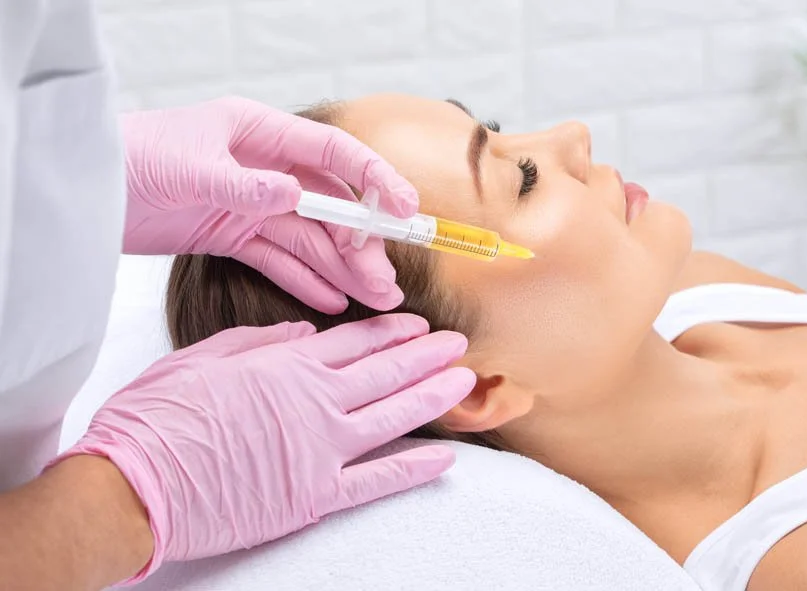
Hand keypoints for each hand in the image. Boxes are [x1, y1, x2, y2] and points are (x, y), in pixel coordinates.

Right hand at [53, 315, 474, 582]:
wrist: (133, 485)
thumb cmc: (157, 418)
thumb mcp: (202, 357)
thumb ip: (259, 341)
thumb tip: (302, 332)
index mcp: (285, 365)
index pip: (354, 342)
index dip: (391, 331)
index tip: (419, 324)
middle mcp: (314, 401)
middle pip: (384, 371)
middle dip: (425, 355)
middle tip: (458, 344)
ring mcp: (320, 448)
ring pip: (393, 417)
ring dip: (432, 397)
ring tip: (465, 382)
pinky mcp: (315, 494)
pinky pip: (377, 480)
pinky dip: (414, 467)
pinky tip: (447, 456)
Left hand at [121, 96, 416, 312]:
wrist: (85, 191)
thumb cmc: (129, 157)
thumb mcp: (188, 167)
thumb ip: (243, 184)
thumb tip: (295, 194)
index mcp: (260, 134)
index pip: (334, 154)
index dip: (375, 180)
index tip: (406, 210)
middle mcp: (265, 169)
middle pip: (330, 207)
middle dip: (361, 245)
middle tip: (385, 283)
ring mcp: (251, 204)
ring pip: (310, 238)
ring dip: (342, 269)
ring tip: (374, 300)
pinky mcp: (233, 234)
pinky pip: (279, 259)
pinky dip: (305, 279)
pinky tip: (334, 301)